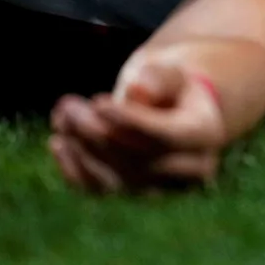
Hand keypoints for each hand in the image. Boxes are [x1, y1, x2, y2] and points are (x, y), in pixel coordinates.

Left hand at [49, 62, 224, 193]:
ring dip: (81, 149)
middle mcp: (189, 169)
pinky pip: (100, 190)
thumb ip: (159, 78)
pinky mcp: (133, 194)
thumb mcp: (170, 71)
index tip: (97, 102)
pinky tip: (58, 142)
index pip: (165, 136)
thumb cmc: (169, 83)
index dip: (131, 122)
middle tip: (68, 104)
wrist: (171, 107)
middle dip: (97, 131)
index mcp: (206, 133)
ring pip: (115, 178)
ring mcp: (161, 186)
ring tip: (62, 115)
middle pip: (137, 158)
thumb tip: (137, 92)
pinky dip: (74, 169)